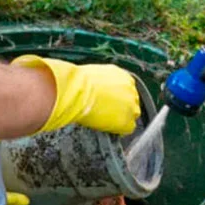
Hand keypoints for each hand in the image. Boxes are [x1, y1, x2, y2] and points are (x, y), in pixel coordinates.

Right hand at [11, 55, 140, 135]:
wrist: (73, 91)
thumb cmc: (72, 82)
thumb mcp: (87, 75)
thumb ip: (93, 81)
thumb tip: (74, 80)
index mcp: (121, 74)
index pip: (126, 89)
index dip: (117, 99)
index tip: (107, 104)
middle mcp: (130, 87)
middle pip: (132, 102)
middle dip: (120, 109)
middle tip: (105, 114)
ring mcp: (131, 103)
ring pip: (131, 116)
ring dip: (119, 120)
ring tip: (103, 122)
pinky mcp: (127, 119)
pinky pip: (127, 129)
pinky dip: (117, 130)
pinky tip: (105, 128)